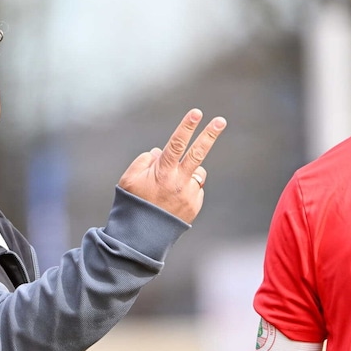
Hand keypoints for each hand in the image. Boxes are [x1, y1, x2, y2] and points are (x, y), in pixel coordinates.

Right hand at [118, 108, 225, 222]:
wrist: (142, 237)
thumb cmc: (133, 204)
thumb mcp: (129, 179)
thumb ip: (145, 160)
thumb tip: (161, 151)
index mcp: (162, 172)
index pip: (177, 144)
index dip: (186, 127)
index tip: (196, 113)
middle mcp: (179, 182)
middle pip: (198, 153)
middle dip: (210, 135)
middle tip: (221, 120)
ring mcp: (190, 194)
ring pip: (197, 172)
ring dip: (189, 171)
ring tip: (171, 185)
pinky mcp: (195, 205)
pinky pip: (195, 188)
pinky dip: (187, 188)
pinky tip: (173, 200)